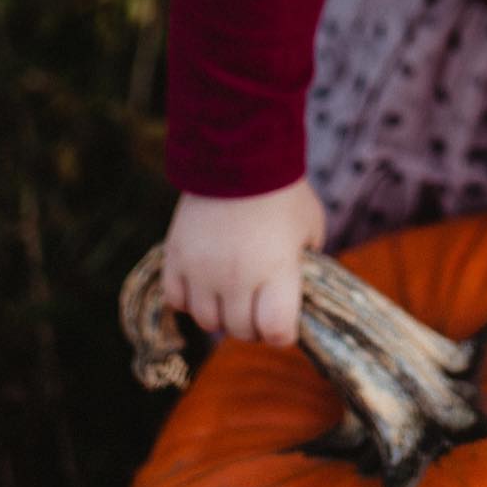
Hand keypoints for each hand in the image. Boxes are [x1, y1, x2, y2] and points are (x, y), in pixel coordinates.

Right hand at [161, 177, 325, 345]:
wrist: (237, 153)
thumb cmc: (282, 190)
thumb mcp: (310, 225)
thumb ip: (307, 261)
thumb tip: (301, 286)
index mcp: (276, 271)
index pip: (276, 331)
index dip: (283, 333)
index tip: (284, 321)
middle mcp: (237, 277)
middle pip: (240, 330)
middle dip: (253, 324)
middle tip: (258, 306)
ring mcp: (202, 270)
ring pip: (207, 321)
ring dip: (221, 313)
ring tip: (232, 293)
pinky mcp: (176, 257)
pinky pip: (176, 300)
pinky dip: (189, 298)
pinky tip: (204, 282)